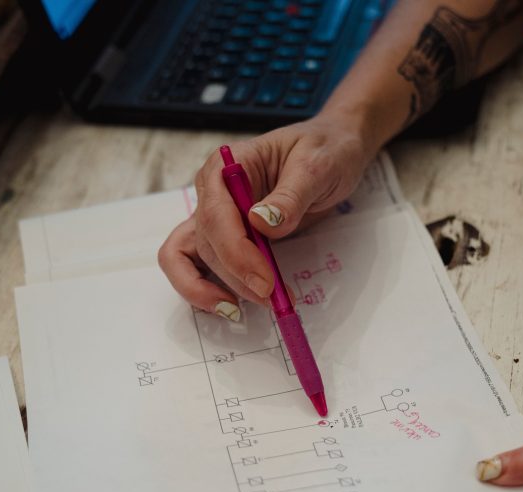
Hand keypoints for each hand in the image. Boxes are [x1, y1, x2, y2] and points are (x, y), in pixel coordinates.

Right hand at [158, 114, 374, 318]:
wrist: (333, 152)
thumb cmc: (325, 150)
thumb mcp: (316, 167)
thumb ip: (290, 196)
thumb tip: (260, 222)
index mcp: (227, 166)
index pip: (215, 215)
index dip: (236, 253)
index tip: (264, 281)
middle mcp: (213, 191)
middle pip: (205, 242)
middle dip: (234, 277)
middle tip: (272, 299)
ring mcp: (217, 216)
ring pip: (189, 257)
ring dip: (208, 288)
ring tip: (241, 310)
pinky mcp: (227, 237)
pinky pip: (197, 265)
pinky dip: (205, 288)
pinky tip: (230, 304)